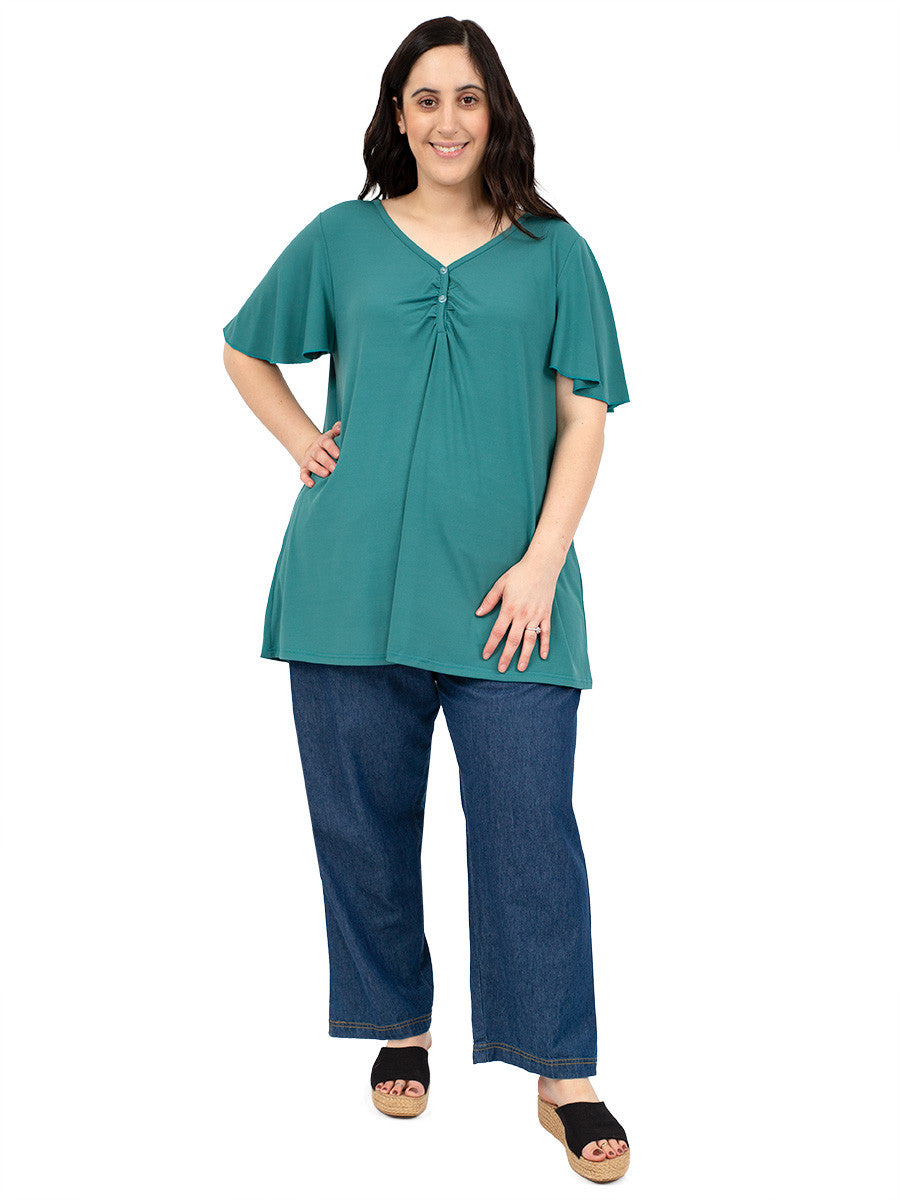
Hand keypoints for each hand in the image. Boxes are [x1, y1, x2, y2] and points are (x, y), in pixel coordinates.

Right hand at [299, 420, 340, 486]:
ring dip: (318, 469)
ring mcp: (308, 460)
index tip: (338, 455)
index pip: (326, 442)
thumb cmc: (329, 444)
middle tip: (335, 468)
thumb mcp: (333, 435)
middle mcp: (314, 450)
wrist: (313, 449)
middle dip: (327, 461)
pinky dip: (306, 480)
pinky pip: (303, 474)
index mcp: (323, 441)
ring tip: (327, 474)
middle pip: (319, 454)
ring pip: (311, 464)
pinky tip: (312, 484)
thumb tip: (339, 426)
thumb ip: (337, 429)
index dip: (331, 448)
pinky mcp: (304, 469)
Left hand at [475, 555, 559, 672]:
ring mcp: (536, 616)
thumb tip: (478, 613)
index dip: (491, 645)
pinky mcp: (546, 614)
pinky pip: (546, 633)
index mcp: (510, 608)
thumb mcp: (500, 584)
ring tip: (521, 668)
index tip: (486, 655)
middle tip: (501, 669)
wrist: (542, 565)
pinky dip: (545, 645)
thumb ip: (489, 600)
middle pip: (513, 640)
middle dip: (506, 656)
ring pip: (530, 640)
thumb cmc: (519, 573)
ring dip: (525, 656)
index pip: (498, 631)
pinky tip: (542, 656)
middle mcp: (523, 615)